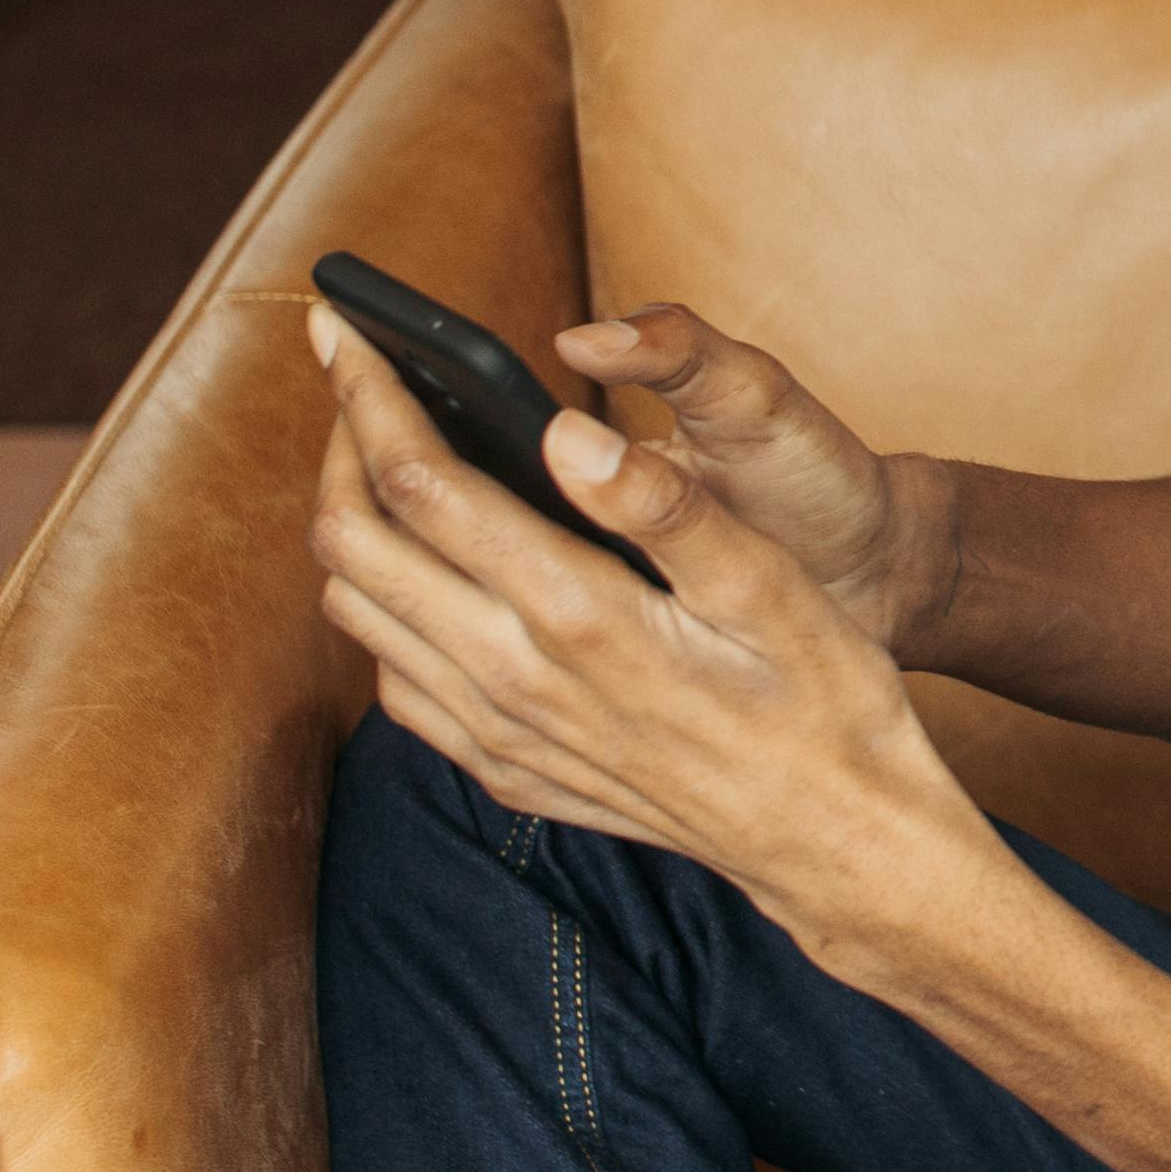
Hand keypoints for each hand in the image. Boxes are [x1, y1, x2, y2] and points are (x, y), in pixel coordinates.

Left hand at [304, 305, 994, 968]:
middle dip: (337, 445)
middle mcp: (513, 682)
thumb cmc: (823, 701)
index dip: (367, 396)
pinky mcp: (504, 772)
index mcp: (575, 617)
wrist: (833, 840)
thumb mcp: (769, 585)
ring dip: (350, 529)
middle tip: (358, 380)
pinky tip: (431, 578)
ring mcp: (499, 737)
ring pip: (356, 619)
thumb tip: (565, 431)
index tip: (343, 331)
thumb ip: (662, 505)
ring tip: (389, 464)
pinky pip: (396, 687)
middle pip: (353, 547)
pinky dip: (382, 612)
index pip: (420, 486)